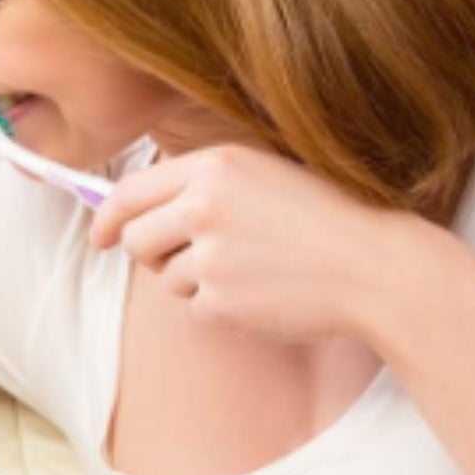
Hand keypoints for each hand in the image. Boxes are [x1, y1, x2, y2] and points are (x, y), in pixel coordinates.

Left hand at [89, 144, 426, 343]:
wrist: (374, 268)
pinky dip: (220, 308)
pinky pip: (195, 309)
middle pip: (137, 239)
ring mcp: (209, 255)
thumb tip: (131, 211)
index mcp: (215, 166)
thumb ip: (201, 186)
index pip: (130, 192)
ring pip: (165, 278)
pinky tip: (261, 294)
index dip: (107, 218)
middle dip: (152, 255)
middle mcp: (204, 205)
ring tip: (252, 269)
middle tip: (195, 259)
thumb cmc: (324, 221)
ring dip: (196, 281)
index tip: (100, 235)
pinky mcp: (219, 300)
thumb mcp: (262, 177)